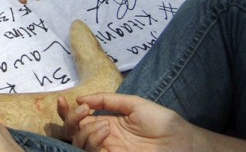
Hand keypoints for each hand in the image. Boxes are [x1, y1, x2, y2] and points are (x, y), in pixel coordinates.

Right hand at [57, 93, 194, 150]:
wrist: (182, 142)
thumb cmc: (162, 122)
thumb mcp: (134, 103)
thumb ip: (107, 100)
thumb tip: (81, 98)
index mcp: (107, 123)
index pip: (80, 119)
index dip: (66, 111)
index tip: (62, 99)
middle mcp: (104, 137)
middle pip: (73, 132)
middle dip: (70, 120)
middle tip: (82, 110)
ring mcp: (108, 150)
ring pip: (79, 143)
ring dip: (85, 130)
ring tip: (104, 124)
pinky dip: (93, 140)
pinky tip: (106, 131)